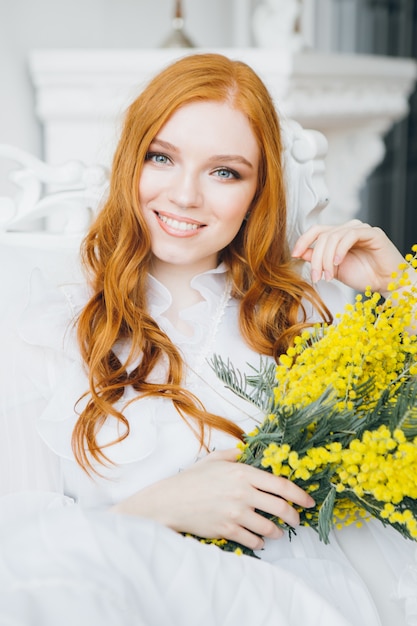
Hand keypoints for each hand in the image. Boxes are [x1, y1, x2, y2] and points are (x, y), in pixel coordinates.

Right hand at [111, 448, 314, 550]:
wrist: (170, 501)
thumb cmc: (191, 479)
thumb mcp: (213, 459)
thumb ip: (234, 454)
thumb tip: (247, 449)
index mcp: (243, 472)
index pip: (281, 485)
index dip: (300, 495)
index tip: (308, 501)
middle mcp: (243, 493)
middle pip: (281, 508)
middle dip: (294, 517)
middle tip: (296, 521)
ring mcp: (236, 513)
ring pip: (269, 528)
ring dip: (276, 532)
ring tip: (275, 532)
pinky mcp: (228, 530)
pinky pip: (253, 541)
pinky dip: (259, 543)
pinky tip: (258, 541)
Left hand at [292, 220, 405, 295]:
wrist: (387, 284)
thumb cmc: (365, 276)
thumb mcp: (334, 269)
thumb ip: (319, 259)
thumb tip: (300, 253)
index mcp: (339, 235)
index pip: (316, 231)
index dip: (303, 240)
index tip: (294, 254)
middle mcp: (348, 229)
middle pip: (322, 236)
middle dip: (316, 258)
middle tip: (316, 276)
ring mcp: (360, 229)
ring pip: (333, 237)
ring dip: (326, 259)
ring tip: (328, 276)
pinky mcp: (372, 233)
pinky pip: (349, 236)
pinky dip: (340, 250)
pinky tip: (338, 263)